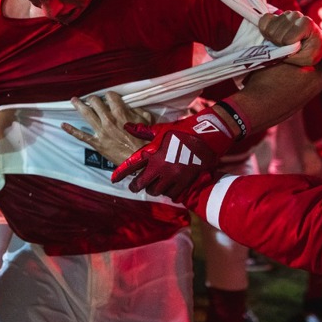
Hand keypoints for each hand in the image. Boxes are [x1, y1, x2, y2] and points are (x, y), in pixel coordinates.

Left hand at [61, 92, 154, 164]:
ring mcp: (101, 131)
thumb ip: (138, 110)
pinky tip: (63, 125)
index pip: (110, 96)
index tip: (108, 97)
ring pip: (86, 114)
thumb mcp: (147, 120)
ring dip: (79, 106)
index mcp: (121, 112)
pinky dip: (71, 130)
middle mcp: (108, 119)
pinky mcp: (97, 143)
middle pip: (95, 102)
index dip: (109, 95)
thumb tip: (130, 106)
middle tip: (91, 98)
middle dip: (92, 98)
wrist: (141, 159)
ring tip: (73, 100)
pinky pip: (81, 135)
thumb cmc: (146, 140)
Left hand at [111, 106, 233, 199]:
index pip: (131, 165)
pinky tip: (169, 189)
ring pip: (155, 191)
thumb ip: (143, 131)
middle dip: (136, 186)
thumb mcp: (161, 130)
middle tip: (135, 186)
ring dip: (152, 189)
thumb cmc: (183, 130)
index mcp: (152, 152)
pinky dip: (169, 193)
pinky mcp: (185, 182)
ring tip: (154, 186)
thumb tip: (126, 126)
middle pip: (141, 183)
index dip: (120, 173)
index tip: (114, 179)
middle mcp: (160, 166)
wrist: (207, 135)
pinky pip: (172, 195)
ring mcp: (172, 175)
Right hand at [259, 11, 321, 66]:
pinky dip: (265, 30)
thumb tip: (275, 51)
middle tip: (287, 46)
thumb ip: (292, 56)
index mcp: (306, 24)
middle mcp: (296, 15)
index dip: (287, 48)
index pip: (286, 39)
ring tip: (283, 41)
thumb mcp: (308, 58)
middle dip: (279, 44)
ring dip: (273, 39)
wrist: (317, 41)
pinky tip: (274, 35)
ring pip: (269, 29)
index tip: (295, 49)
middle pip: (275, 34)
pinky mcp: (277, 14)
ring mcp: (286, 13)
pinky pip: (264, 20)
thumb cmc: (313, 50)